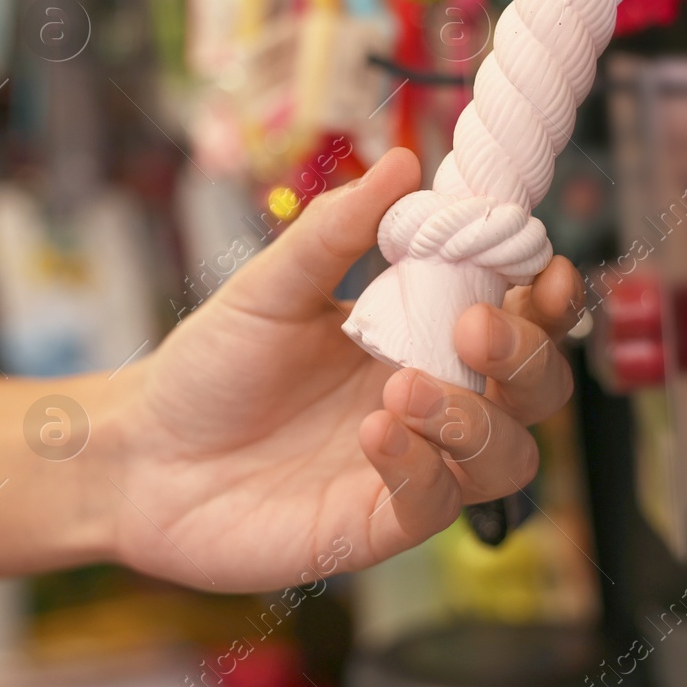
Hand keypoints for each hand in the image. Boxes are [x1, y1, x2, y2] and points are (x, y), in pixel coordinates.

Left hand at [102, 148, 584, 592]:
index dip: (544, 296)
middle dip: (526, 355)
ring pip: (507, 456)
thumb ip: (338, 230)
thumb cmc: (208, 368)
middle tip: (474, 326)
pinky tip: (375, 436)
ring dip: (476, 419)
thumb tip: (404, 163)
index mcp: (417, 334)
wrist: (142, 456)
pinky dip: (419, 468)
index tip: (541, 265)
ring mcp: (413, 465)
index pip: (514, 316)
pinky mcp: (378, 524)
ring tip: (403, 389)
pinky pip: (435, 504)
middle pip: (535, 388)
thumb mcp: (269, 287)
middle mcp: (430, 399)